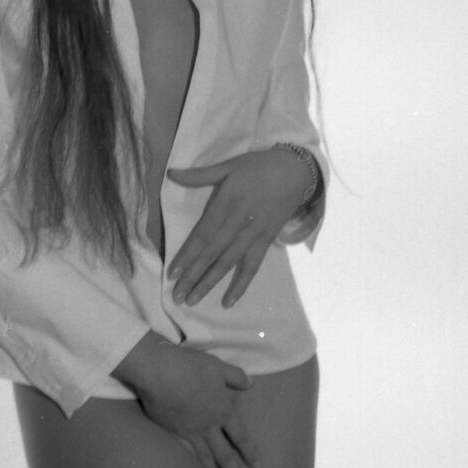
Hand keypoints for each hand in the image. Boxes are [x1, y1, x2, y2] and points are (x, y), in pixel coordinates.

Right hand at [113, 332, 259, 467]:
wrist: (161, 373)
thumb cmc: (192, 367)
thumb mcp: (218, 367)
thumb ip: (236, 377)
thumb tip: (252, 383)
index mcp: (223, 411)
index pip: (240, 436)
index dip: (249, 451)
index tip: (256, 466)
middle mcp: (208, 426)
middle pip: (224, 455)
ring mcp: (189, 432)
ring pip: (205, 458)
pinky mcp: (171, 432)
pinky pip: (185, 453)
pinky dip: (191, 465)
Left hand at [167, 148, 312, 307]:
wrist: (296, 171)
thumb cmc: (258, 167)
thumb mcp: (229, 166)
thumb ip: (200, 175)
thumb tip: (171, 174)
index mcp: (227, 202)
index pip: (203, 234)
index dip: (187, 254)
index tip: (173, 272)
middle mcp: (239, 222)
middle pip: (213, 253)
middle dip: (193, 275)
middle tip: (176, 296)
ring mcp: (254, 234)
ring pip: (229, 263)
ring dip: (210, 282)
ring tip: (193, 299)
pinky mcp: (266, 241)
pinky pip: (252, 266)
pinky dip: (241, 285)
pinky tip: (228, 301)